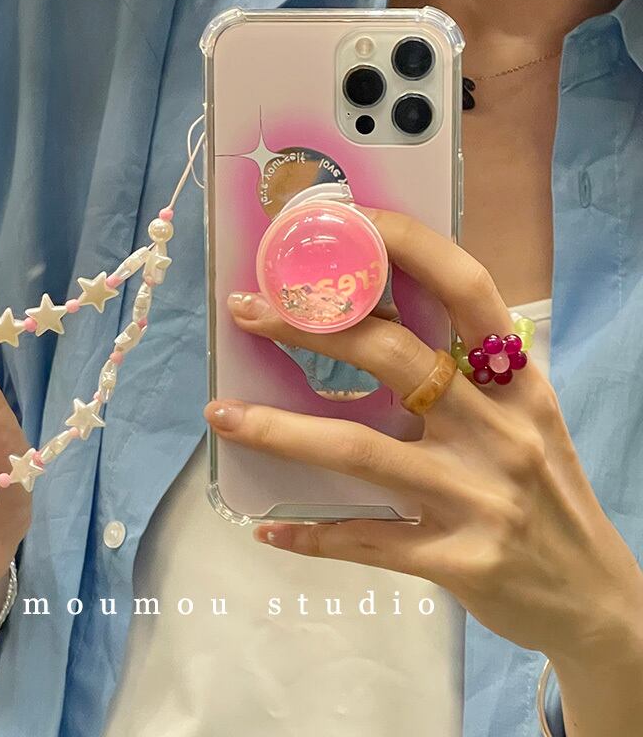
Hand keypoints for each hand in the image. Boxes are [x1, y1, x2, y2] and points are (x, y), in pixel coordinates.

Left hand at [204, 208, 642, 668]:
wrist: (595, 596)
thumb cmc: (548, 492)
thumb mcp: (526, 417)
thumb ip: (467, 374)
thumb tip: (372, 324)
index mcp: (519, 382)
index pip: (465, 289)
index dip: (404, 245)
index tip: (344, 222)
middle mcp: (501, 429)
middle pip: (391, 357)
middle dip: (310, 327)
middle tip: (247, 311)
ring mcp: (478, 497)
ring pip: (359, 450)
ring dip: (279, 431)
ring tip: (222, 414)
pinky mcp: (458, 560)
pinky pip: (367, 542)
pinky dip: (313, 534)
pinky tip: (267, 529)